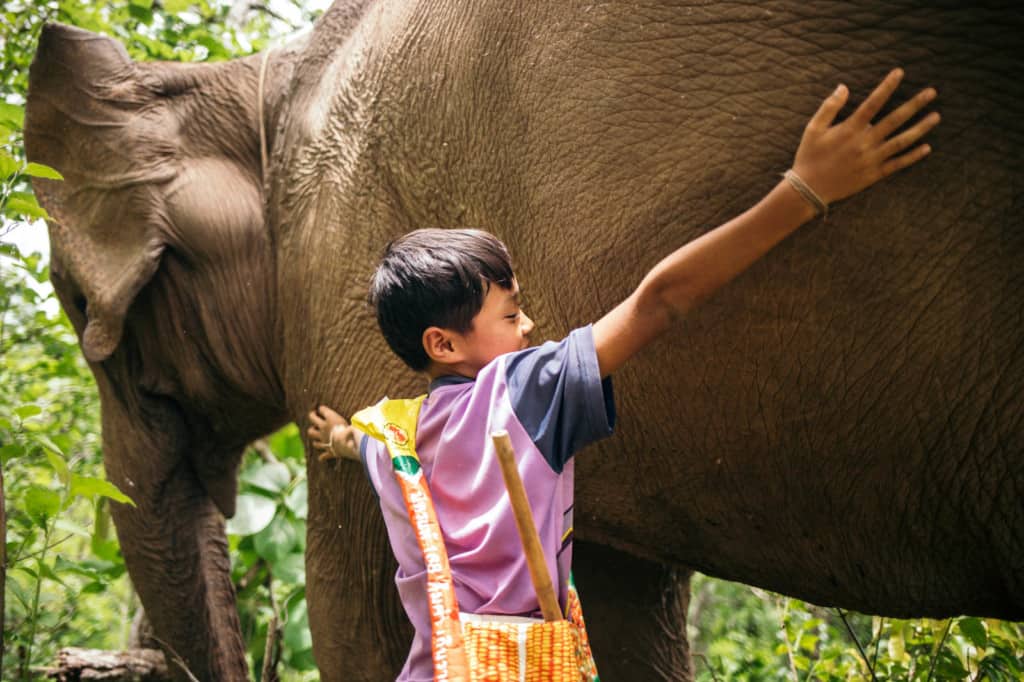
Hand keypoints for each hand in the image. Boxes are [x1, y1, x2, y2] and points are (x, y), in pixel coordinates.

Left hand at [307, 405, 359, 461]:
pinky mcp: (328, 451)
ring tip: (316, 435)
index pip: (322, 409)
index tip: (323, 408)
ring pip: (312, 435)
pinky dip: (322, 457)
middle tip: (314, 416)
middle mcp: (324, 428)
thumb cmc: (353, 431)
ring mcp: (323, 439)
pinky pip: (322, 455)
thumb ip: (356, 419)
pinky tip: (322, 457)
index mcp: (330, 418)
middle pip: (312, 419)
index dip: (322, 408)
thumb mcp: (355, 422)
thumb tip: (366, 414)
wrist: (348, 445)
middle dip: (312, 416)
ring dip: (314, 435)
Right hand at [792, 68, 939, 204]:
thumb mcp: (813, 128)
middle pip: (895, 119)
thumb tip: (844, 87)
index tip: (899, 72)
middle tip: (932, 92)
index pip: (873, 102)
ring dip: (920, 128)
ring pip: (902, 141)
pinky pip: (897, 164)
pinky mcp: (874, 174)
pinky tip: (927, 147)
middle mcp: (865, 142)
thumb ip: (829, 106)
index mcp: (850, 129)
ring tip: (936, 116)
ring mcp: (872, 159)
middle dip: (915, 104)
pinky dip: (913, 156)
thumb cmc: (809, 156)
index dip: (887, 86)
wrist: (809, 190)